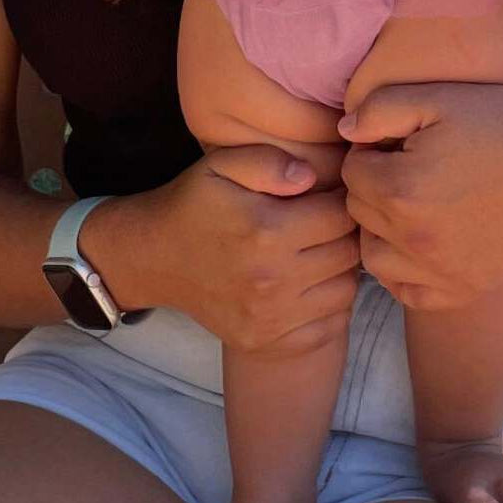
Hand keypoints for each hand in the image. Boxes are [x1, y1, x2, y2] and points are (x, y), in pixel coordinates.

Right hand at [87, 143, 359, 355]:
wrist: (155, 257)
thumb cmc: (195, 203)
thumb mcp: (222, 164)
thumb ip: (270, 161)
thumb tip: (311, 177)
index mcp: (266, 232)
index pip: (341, 216)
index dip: (342, 200)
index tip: (329, 195)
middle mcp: (272, 280)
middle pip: (347, 255)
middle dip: (345, 234)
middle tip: (327, 222)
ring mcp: (269, 318)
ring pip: (344, 291)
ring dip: (340, 269)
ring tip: (320, 251)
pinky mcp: (264, 341)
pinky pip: (327, 327)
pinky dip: (328, 306)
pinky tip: (310, 283)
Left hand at [339, 82, 502, 311]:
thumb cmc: (499, 123)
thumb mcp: (436, 98)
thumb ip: (379, 108)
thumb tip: (344, 131)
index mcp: (401, 190)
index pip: (350, 172)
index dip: (370, 151)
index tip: (400, 142)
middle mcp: (414, 239)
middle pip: (358, 213)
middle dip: (373, 186)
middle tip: (410, 167)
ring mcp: (439, 272)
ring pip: (372, 256)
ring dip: (380, 230)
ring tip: (411, 204)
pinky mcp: (462, 289)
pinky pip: (407, 291)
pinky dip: (403, 271)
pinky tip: (421, 242)